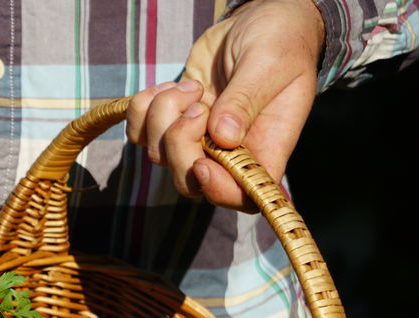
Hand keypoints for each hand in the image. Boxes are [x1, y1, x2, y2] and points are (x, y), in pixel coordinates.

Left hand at [125, 0, 324, 210]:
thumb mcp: (270, 63)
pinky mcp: (172, 121)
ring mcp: (197, 138)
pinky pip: (139, 132)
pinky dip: (143, 109)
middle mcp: (230, 151)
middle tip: (196, 106)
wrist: (258, 21)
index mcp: (266, 147)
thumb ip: (246, 99)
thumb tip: (224, 137)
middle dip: (179, 147)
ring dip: (162, 118)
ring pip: (159, 155)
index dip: (218, 191)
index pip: (242, 196)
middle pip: (190, 182)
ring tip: (190, 86)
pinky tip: (168, 86)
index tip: (203, 164)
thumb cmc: (279, 40)